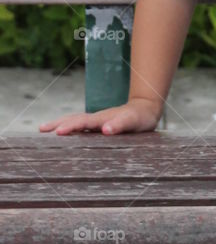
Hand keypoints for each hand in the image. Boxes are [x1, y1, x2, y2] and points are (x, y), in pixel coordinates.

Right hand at [39, 98, 161, 135]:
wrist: (146, 109)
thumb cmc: (140, 117)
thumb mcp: (133, 122)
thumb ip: (120, 125)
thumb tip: (105, 130)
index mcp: (102, 119)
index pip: (83, 122)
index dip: (71, 127)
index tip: (58, 132)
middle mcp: (97, 119)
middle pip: (74, 119)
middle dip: (58, 123)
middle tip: (41, 129)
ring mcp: (97, 121)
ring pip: (75, 121)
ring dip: (60, 124)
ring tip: (43, 129)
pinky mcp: (99, 125)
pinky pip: (80, 126)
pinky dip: (69, 128)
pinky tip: (63, 134)